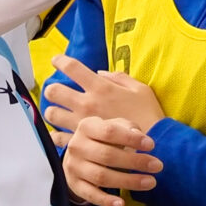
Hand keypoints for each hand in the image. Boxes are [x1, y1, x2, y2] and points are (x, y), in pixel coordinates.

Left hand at [43, 55, 164, 138]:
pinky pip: (57, 138)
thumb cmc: (149, 115)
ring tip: (59, 114)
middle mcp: (86, 104)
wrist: (154, 144)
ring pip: (51, 114)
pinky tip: (61, 133)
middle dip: (52, 89)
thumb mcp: (139, 88)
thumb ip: (118, 78)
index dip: (60, 61)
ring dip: (53, 112)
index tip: (56, 61)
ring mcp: (81, 124)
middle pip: (53, 90)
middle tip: (58, 92)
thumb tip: (99, 72)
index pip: (72, 67)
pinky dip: (56, 135)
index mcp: (101, 87)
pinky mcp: (82, 142)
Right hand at [63, 116, 161, 205]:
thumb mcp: (112, 126)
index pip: (110, 132)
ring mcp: (74, 167)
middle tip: (158, 166)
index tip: (151, 145)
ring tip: (150, 182)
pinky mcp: (75, 185)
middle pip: (108, 156)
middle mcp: (77, 146)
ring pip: (102, 177)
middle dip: (135, 161)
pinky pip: (91, 195)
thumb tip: (140, 137)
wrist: (76, 155)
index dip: (131, 139)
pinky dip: (106, 201)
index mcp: (86, 127)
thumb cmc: (102, 138)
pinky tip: (121, 204)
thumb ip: (127, 128)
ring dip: (128, 181)